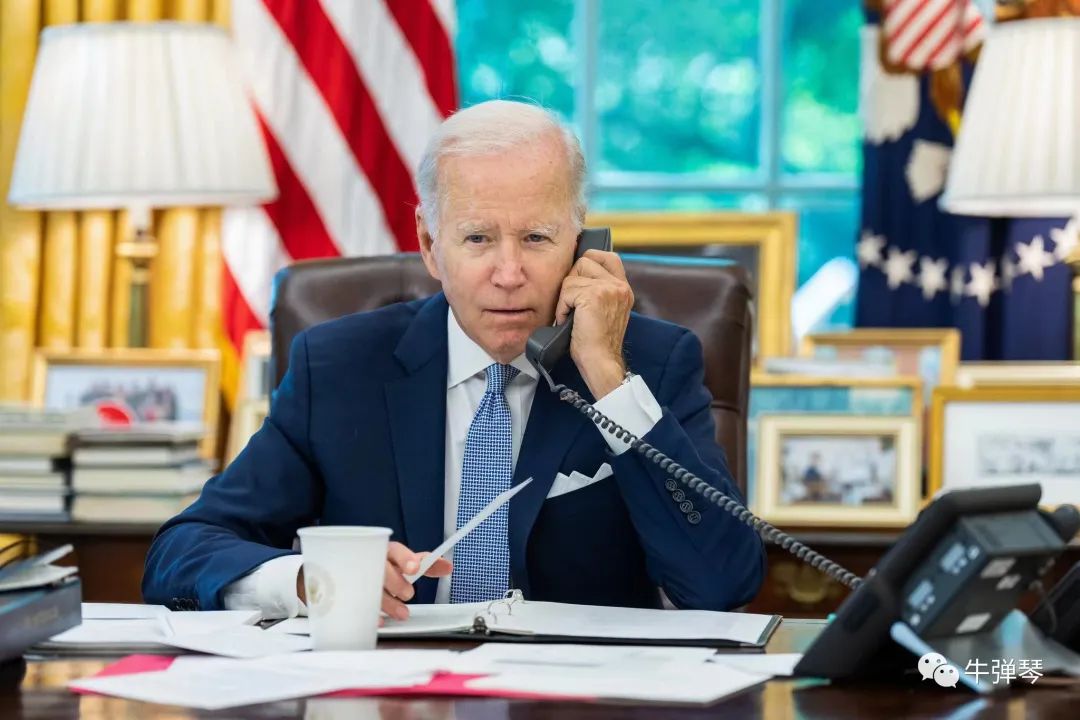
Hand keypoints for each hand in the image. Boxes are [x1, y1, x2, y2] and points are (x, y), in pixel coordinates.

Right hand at [296, 542, 451, 620]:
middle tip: (408, 594)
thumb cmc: (373, 565)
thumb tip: (447, 566)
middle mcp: (367, 560)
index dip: (406, 558)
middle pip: (382, 569)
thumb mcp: (398, 562)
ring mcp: (352, 575)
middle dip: (396, 583)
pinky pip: (353, 602)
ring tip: (400, 613)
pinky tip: (377, 620)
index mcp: (381, 549)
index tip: (415, 568)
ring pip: (370, 587)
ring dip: (387, 602)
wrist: (328, 569)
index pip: (395, 550)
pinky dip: (368, 614)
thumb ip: (423, 564)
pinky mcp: (340, 591)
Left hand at [555, 249, 633, 398]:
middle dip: (572, 281)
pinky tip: (568, 321)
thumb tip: (576, 274)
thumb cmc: (596, 343)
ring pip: (572, 276)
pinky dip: (562, 307)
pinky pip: (566, 290)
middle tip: (573, 304)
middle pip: (585, 261)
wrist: (601, 362)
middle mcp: (619, 286)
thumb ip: (599, 290)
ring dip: (566, 297)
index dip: (588, 262)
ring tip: (571, 315)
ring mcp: (608, 288)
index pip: (608, 256)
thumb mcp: (605, 311)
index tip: (578, 280)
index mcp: (623, 288)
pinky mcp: (594, 295)